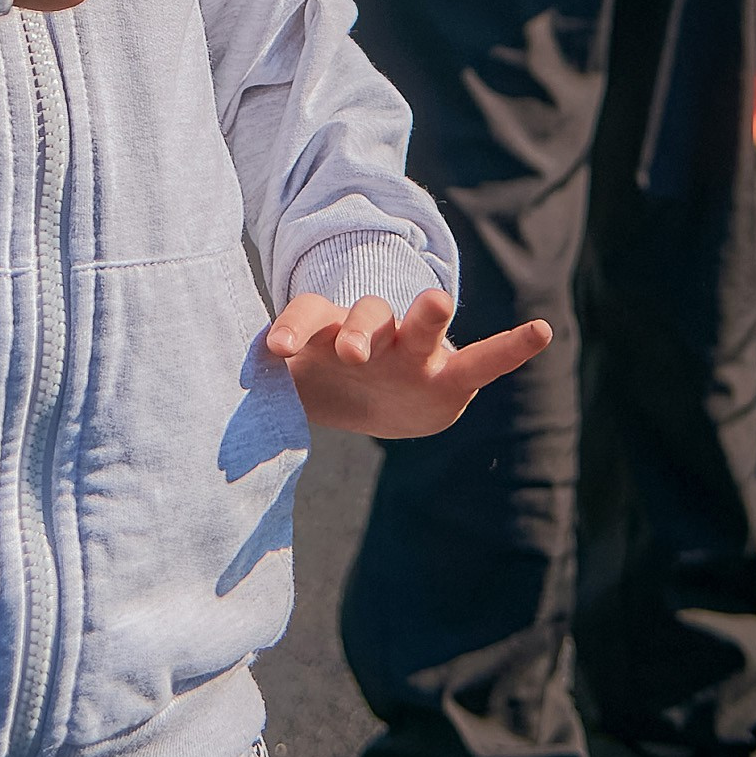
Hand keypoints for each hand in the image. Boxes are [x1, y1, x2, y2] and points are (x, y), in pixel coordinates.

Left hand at [264, 289, 551, 436]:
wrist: (377, 394)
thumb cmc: (327, 385)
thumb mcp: (295, 389)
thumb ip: (265, 404)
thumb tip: (213, 455)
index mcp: (328, 332)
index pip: (308, 317)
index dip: (292, 330)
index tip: (275, 352)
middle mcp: (372, 332)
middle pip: (365, 316)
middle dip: (358, 329)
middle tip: (352, 348)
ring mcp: (413, 349)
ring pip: (419, 323)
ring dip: (425, 314)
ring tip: (437, 301)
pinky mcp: (450, 374)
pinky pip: (484, 360)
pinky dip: (512, 349)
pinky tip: (542, 332)